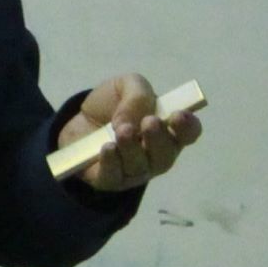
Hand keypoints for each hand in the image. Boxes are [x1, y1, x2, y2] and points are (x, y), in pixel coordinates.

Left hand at [55, 71, 199, 191]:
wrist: (79, 121)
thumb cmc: (112, 105)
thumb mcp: (126, 85)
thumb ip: (137, 95)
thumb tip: (130, 121)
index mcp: (168, 130)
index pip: (188, 133)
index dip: (188, 126)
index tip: (178, 115)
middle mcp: (156, 154)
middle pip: (165, 155)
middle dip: (158, 138)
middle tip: (149, 122)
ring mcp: (135, 171)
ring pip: (139, 166)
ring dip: (131, 147)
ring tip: (122, 130)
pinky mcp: (110, 180)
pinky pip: (114, 176)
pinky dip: (111, 161)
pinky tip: (107, 148)